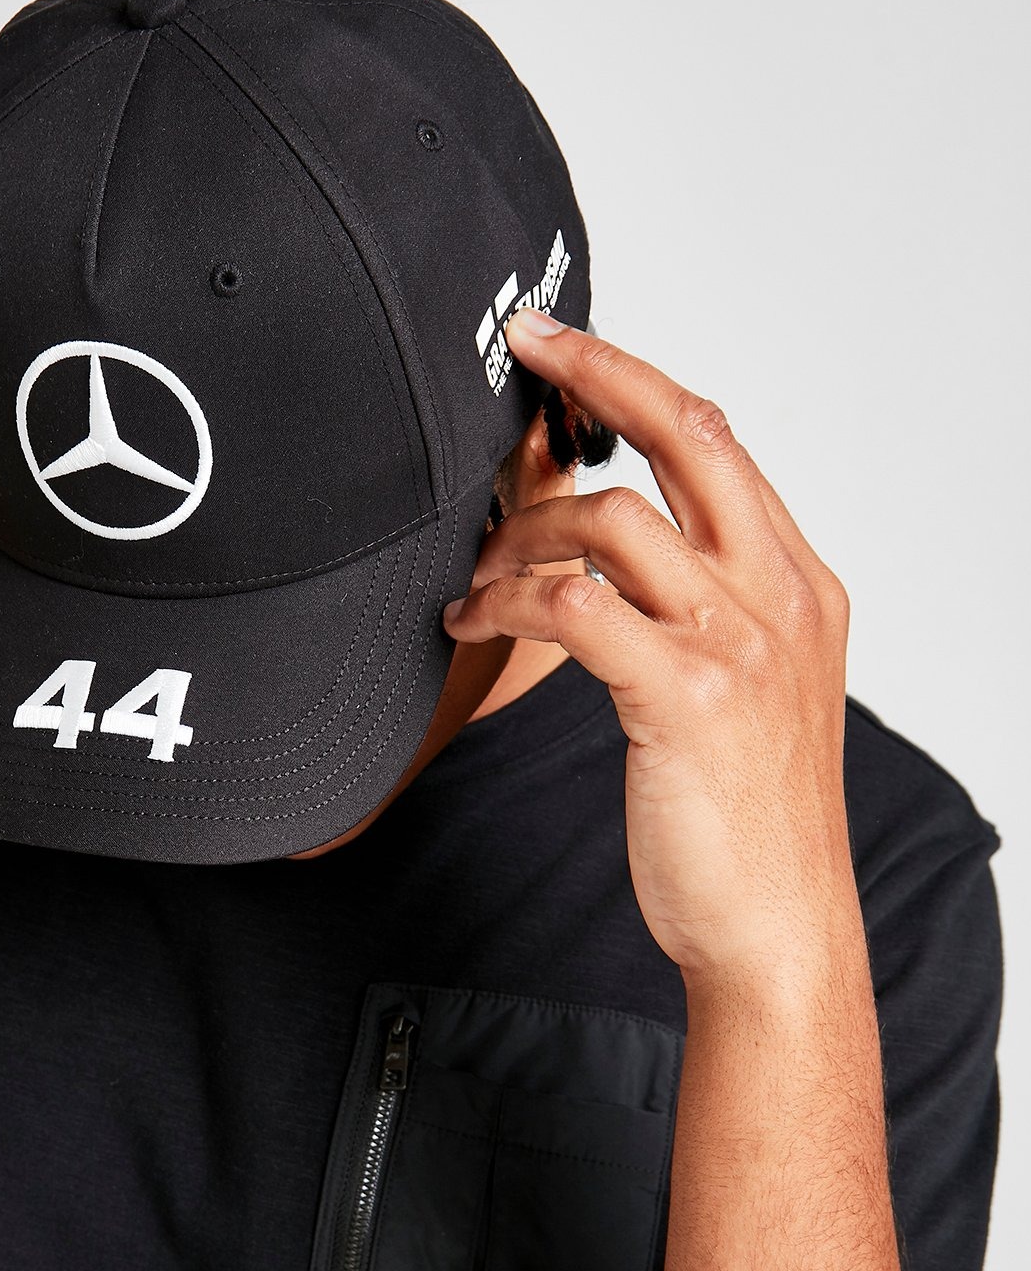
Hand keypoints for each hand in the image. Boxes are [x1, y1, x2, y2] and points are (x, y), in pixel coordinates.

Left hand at [446, 315, 857, 990]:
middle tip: (521, 351)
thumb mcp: (747, 690)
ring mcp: (736, 641)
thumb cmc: (748, 820)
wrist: (776, 924)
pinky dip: (505, 602)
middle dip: (594, 373)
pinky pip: (573, 606)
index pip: (717, 441)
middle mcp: (776, 595)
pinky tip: (473, 623)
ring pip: (609, 522)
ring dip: (520, 535)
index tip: (567, 345)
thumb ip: (702, 611)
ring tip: (479, 577)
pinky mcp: (684, 695)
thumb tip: (611, 557)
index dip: (634, 379)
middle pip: (683, 435)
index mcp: (797, 584)